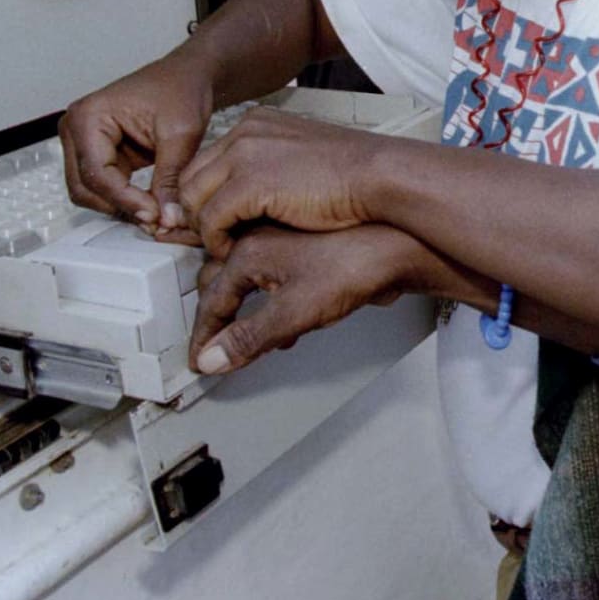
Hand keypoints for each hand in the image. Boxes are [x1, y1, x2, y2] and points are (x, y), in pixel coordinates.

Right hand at [60, 61, 212, 230]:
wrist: (188, 75)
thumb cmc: (181, 89)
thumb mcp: (181, 135)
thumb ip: (170, 179)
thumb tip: (166, 218)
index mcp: (88, 117)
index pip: (96, 173)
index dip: (125, 199)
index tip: (154, 215)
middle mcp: (77, 129)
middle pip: (84, 187)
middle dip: (119, 205)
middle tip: (156, 218)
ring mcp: (84, 142)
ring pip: (90, 192)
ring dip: (120, 205)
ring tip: (155, 212)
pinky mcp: (99, 153)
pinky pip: (103, 186)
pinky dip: (124, 198)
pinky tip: (151, 204)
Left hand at [179, 108, 385, 257]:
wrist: (379, 176)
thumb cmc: (353, 176)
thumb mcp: (299, 161)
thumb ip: (267, 171)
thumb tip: (247, 200)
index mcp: (256, 124)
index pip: (207, 162)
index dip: (205, 197)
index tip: (213, 223)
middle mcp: (244, 133)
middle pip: (191, 179)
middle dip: (195, 214)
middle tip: (213, 240)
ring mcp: (244, 155)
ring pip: (193, 199)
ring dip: (204, 229)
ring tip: (226, 246)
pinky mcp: (249, 183)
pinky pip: (211, 219)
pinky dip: (216, 241)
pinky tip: (234, 250)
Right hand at [189, 224, 430, 373]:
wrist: (400, 248)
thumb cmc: (353, 266)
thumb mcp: (295, 312)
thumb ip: (251, 338)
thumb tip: (214, 359)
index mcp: (248, 250)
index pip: (211, 299)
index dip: (204, 335)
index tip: (198, 359)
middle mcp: (261, 240)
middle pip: (221, 283)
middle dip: (218, 318)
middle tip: (215, 347)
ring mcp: (285, 243)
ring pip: (249, 279)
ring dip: (245, 311)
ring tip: (249, 340)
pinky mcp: (308, 250)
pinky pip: (275, 276)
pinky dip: (271, 302)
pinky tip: (289, 324)